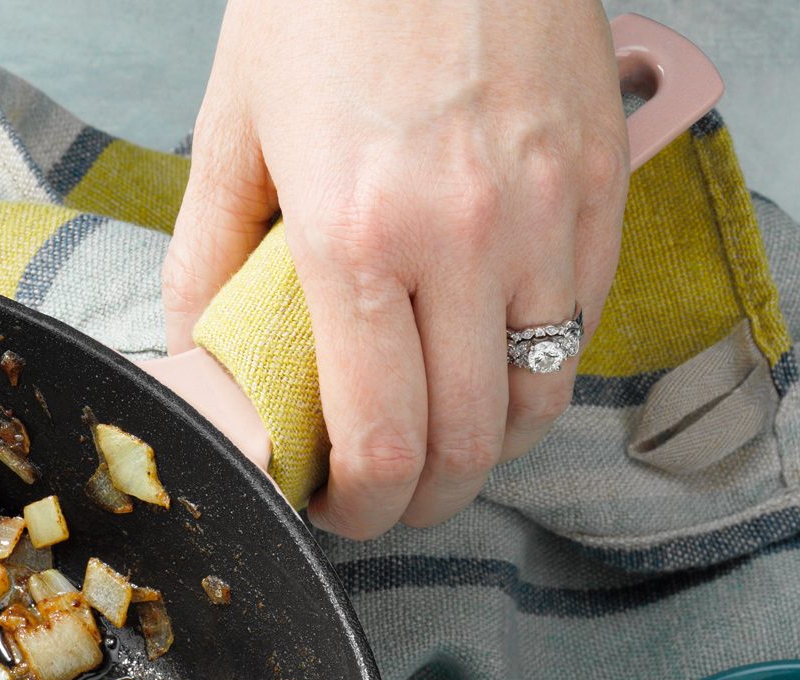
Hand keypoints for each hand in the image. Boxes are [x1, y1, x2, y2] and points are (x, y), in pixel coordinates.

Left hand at [163, 0, 627, 536]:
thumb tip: (195, 354)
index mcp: (356, 238)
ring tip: (446, 443)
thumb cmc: (324, 1)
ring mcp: (546, 211)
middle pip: (472, 443)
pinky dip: (543, 362)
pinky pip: (585, 318)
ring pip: (543, 394)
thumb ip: (207, 256)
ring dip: (493, 444)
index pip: (383, 440)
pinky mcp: (603, 180)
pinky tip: (494, 357)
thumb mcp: (231, 128)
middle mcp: (464, 239)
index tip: (338, 509)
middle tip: (389, 500)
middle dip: (427, 501)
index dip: (361, 507)